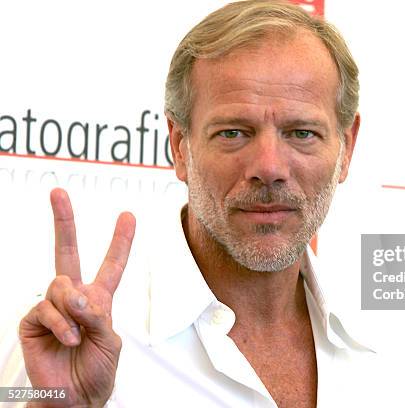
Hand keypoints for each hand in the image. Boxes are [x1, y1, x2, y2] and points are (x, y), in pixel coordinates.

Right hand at [19, 188, 135, 406]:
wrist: (75, 399)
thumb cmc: (96, 371)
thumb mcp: (110, 340)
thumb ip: (97, 314)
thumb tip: (75, 294)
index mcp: (99, 300)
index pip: (111, 265)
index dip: (120, 241)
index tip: (128, 216)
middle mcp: (74, 298)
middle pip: (67, 252)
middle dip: (63, 221)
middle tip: (58, 192)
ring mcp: (52, 307)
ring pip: (60, 285)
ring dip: (73, 309)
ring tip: (78, 335)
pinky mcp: (33, 320)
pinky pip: (46, 308)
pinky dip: (61, 324)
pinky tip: (68, 339)